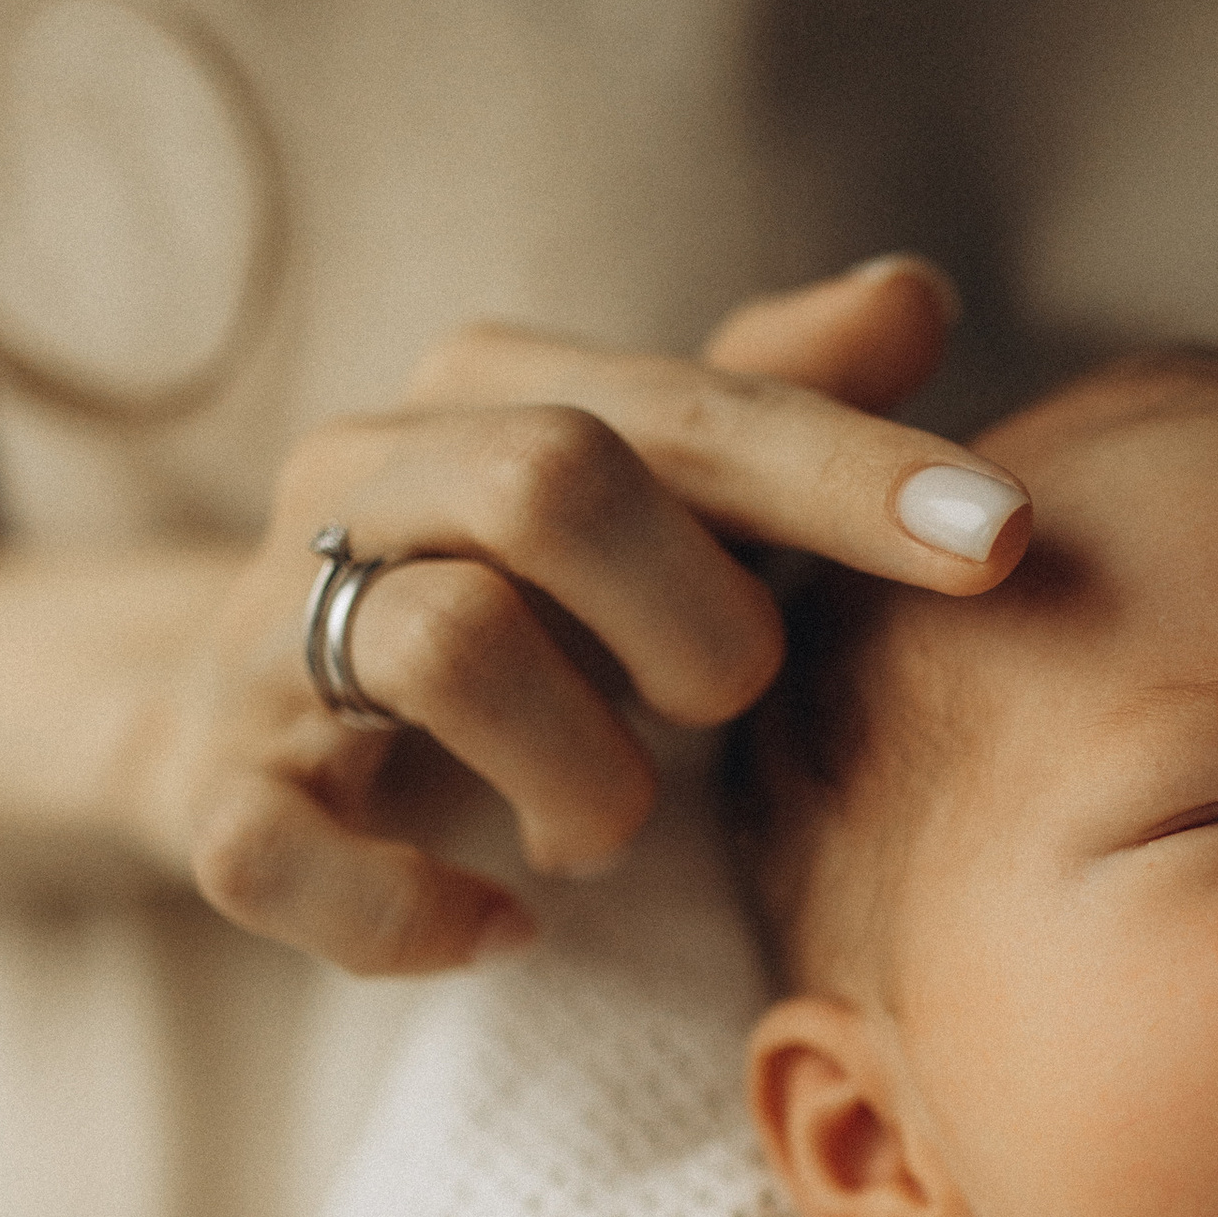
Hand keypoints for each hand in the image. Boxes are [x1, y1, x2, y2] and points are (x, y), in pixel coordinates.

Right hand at [144, 256, 1030, 971]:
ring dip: (585, 775)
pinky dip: (419, 911)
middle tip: (723, 707)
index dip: (850, 476)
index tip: (1004, 544)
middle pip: (551, 479)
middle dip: (697, 621)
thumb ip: (774, 402)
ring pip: (448, 646)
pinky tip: (506, 924)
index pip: (693, 405)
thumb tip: (913, 293)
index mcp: (486, 393)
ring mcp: (269, 635)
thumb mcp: (652, 500)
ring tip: (607, 827)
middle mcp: (362, 479)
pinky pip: (288, 852)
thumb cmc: (512, 599)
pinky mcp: (213, 791)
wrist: (246, 719)